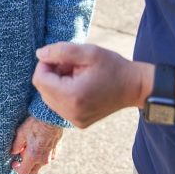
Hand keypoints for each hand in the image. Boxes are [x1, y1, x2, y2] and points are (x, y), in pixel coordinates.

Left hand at [9, 116, 62, 173]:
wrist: (51, 117)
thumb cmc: (35, 124)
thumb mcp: (21, 133)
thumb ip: (16, 146)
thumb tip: (14, 152)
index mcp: (33, 156)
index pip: (24, 171)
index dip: (17, 168)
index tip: (15, 162)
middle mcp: (43, 159)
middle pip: (33, 170)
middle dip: (27, 164)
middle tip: (24, 152)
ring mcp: (51, 156)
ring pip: (41, 163)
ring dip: (35, 159)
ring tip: (32, 145)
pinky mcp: (57, 151)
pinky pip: (48, 157)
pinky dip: (43, 154)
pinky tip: (40, 143)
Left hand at [33, 42, 151, 127]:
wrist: (135, 87)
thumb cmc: (113, 67)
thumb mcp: (89, 52)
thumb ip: (60, 51)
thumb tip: (39, 54)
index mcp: (72, 96)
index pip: (40, 79)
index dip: (46, 64)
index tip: (62, 57)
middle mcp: (70, 113)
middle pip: (43, 90)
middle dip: (52, 74)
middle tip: (72, 65)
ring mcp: (74, 120)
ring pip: (49, 98)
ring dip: (58, 84)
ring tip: (78, 75)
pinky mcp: (78, 122)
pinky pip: (60, 106)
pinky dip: (64, 93)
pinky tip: (81, 85)